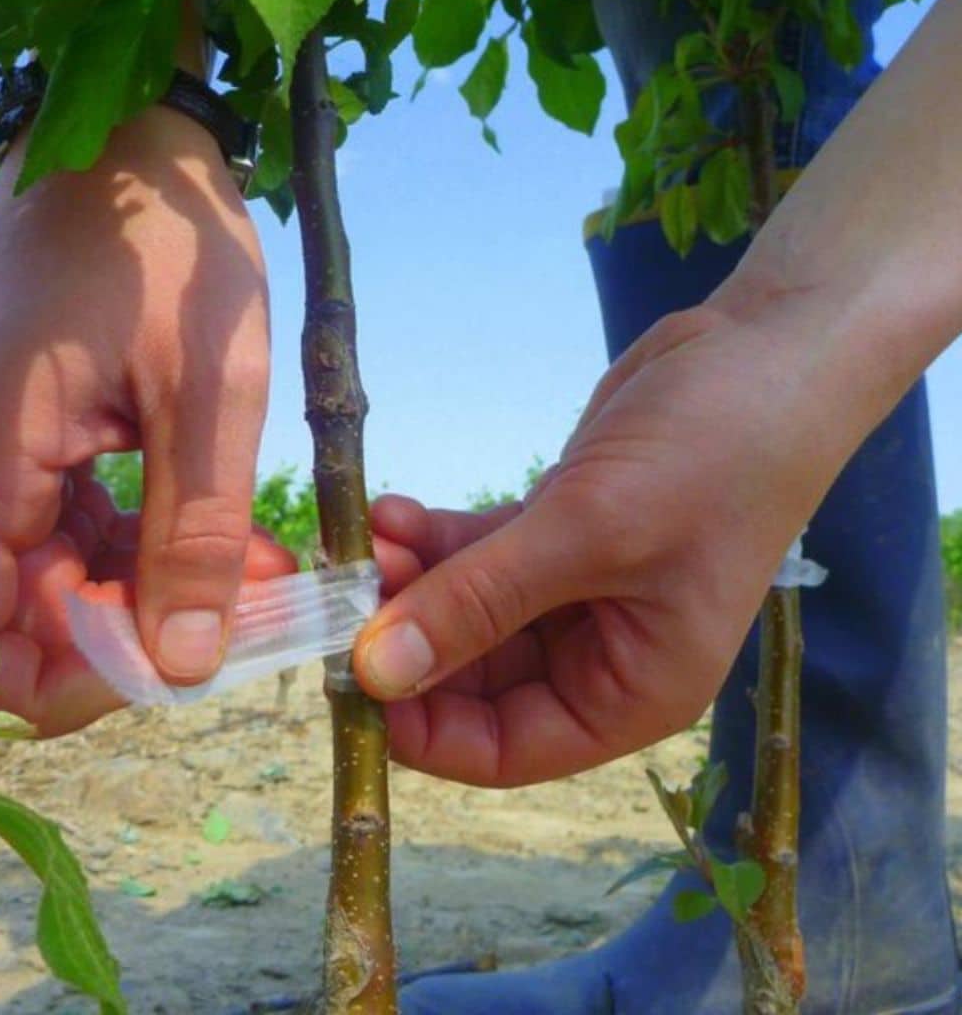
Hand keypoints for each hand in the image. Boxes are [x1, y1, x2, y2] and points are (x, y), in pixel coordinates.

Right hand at [0, 106, 291, 735]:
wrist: (127, 131)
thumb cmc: (171, 242)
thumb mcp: (209, 394)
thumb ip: (192, 538)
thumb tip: (182, 667)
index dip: (67, 684)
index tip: (177, 664)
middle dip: (121, 636)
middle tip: (241, 611)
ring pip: (23, 581)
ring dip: (132, 594)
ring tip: (249, 569)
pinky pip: (34, 527)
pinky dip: (117, 547)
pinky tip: (205, 533)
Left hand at [360, 298, 868, 786]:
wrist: (764, 353)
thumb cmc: (708, 459)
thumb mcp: (589, 534)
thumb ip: (479, 603)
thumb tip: (376, 674)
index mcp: (628, 692)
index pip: (504, 748)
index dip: (421, 729)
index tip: (347, 680)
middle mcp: (599, 653)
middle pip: (473, 679)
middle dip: (404, 636)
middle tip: (338, 592)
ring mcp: (575, 589)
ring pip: (466, 609)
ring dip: (409, 579)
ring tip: (363, 536)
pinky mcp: (557, 530)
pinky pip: (478, 554)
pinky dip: (433, 539)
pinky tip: (392, 510)